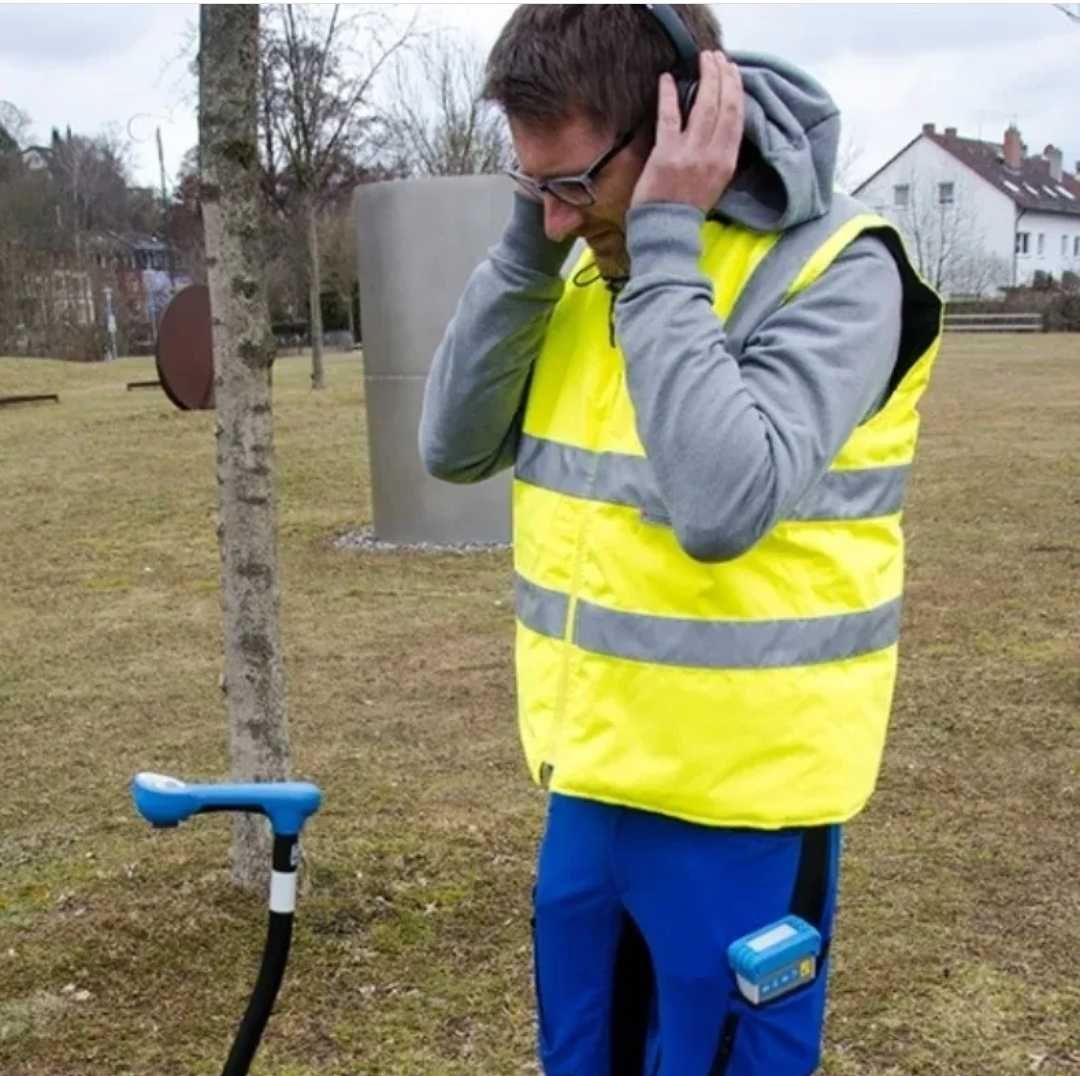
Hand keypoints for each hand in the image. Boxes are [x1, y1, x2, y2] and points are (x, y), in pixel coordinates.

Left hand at [630, 51, 744, 213]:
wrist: (666, 231)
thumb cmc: (688, 208)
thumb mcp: (715, 183)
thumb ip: (719, 155)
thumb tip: (720, 124)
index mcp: (727, 162)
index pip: (736, 117)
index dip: (736, 90)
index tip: (733, 71)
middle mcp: (712, 155)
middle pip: (724, 106)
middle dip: (723, 76)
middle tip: (717, 57)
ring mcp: (689, 154)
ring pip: (704, 106)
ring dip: (705, 78)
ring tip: (703, 59)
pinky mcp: (665, 155)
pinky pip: (669, 117)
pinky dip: (668, 95)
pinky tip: (667, 78)